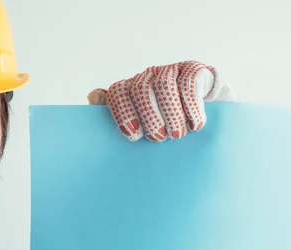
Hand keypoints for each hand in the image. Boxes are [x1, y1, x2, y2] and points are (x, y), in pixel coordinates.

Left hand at [88, 61, 234, 141]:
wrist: (198, 106)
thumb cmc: (162, 120)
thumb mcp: (140, 122)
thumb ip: (118, 114)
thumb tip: (92, 97)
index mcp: (129, 89)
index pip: (117, 93)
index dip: (123, 113)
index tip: (133, 135)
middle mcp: (147, 77)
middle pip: (140, 90)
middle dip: (149, 117)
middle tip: (159, 138)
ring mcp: (169, 71)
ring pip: (164, 86)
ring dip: (171, 113)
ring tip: (177, 134)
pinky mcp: (192, 70)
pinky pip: (188, 83)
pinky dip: (191, 106)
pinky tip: (195, 124)